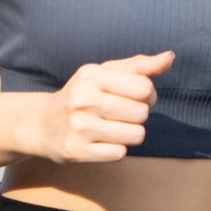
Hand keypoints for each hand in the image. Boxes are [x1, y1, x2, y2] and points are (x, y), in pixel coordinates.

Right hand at [22, 51, 170, 161]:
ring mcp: (79, 127)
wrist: (41, 125)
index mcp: (91, 76)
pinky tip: (100, 141)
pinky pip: (120, 153)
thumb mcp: (103, 74)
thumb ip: (138, 66)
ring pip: (135, 135)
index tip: (136, 98)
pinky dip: (115, 149)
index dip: (148, 95)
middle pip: (142, 113)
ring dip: (129, 134)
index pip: (144, 87)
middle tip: (120, 114)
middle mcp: (83, 99)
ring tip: (111, 128)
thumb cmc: (81, 95)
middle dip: (137, 116)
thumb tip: (169, 57)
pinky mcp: (77, 151)